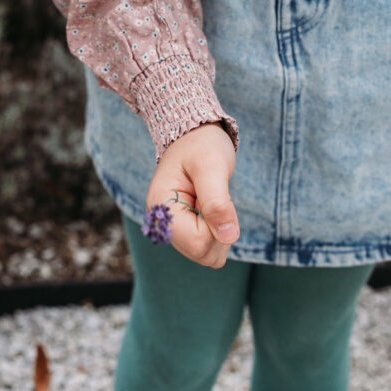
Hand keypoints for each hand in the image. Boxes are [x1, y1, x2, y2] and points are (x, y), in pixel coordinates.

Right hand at [146, 122, 239, 268]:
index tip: (215, 194)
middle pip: (203, 254)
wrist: (194, 135)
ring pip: (208, 255)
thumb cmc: (201, 145)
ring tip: (211, 199)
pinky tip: (210, 207)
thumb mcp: (211, 166)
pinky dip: (218, 231)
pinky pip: (210, 248)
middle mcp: (162, 225)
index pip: (198, 243)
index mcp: (161, 208)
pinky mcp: (184, 231)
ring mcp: (173, 230)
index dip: (217, 224)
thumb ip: (217, 201)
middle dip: (219, 230)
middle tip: (215, 196)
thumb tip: (229, 237)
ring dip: (220, 231)